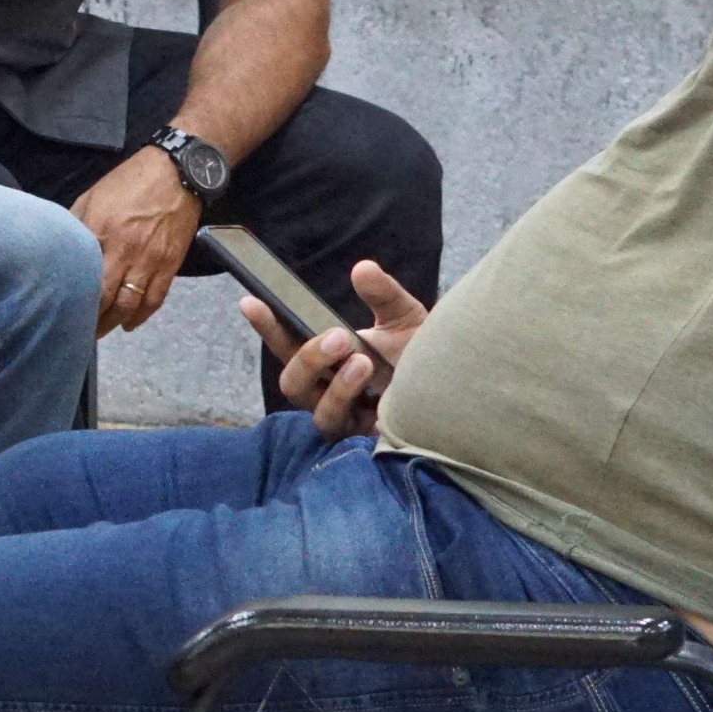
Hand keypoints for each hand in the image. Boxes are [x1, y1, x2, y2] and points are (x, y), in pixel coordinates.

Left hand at [74, 147, 202, 333]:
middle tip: (79, 331)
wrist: (176, 173)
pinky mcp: (170, 265)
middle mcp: (125, 252)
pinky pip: (155, 299)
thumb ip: (75, 224)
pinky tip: (130, 323)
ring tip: (102, 330)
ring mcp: (150, 261)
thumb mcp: (91, 196)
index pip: (82, 278)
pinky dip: (142, 316)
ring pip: (130, 305)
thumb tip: (59, 245)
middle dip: (92, 320)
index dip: (72, 299)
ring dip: (114, 322)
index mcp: (100, 234)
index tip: (61, 311)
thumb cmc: (129, 182)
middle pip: (106, 299)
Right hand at [244, 258, 428, 439]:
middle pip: (293, 383)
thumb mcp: (404, 318)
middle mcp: (329, 392)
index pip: (288, 345)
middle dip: (308, 358)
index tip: (251, 301)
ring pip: (318, 412)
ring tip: (363, 362)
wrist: (461, 392)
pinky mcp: (367, 443)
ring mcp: (348, 421)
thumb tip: (362, 268)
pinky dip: (357, 410)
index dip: (267, 326)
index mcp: (329, 362)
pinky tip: (380, 395)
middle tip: (338, 337)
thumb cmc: (424, 357)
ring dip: (337, 386)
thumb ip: (383, 295)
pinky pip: (349, 434)